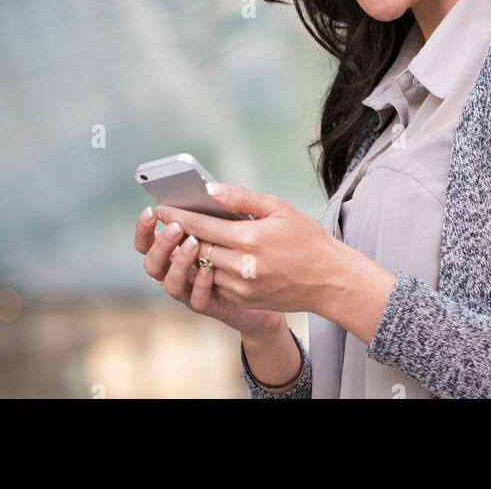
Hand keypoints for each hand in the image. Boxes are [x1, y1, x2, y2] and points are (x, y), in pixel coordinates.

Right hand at [133, 207, 282, 337]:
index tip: (153, 210)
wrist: (280, 281)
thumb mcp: (252, 216)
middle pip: (152, 262)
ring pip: (170, 283)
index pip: (150, 237)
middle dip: (160, 244)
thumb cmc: (261, 242)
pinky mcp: (210, 304)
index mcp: (180, 243)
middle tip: (175, 227)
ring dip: (177, 263)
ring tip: (193, 243)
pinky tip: (208, 269)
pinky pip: (196, 300)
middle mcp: (181, 266)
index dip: (146, 225)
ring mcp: (192, 287)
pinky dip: (198, 284)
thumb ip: (233, 201)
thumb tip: (209, 187)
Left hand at [151, 183, 342, 313]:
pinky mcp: (244, 300)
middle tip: (166, 222)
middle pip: (197, 248)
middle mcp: (242, 266)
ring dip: (192, 254)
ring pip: (203, 268)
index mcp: (250, 239)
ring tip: (183, 237)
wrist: (329, 280)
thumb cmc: (306, 238)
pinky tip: (208, 256)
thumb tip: (211, 189)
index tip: (161, 208)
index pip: (202, 226)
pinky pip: (216, 283)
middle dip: (179, 234)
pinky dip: (208, 269)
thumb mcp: (278, 208)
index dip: (179, 216)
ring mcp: (242, 287)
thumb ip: (241, 198)